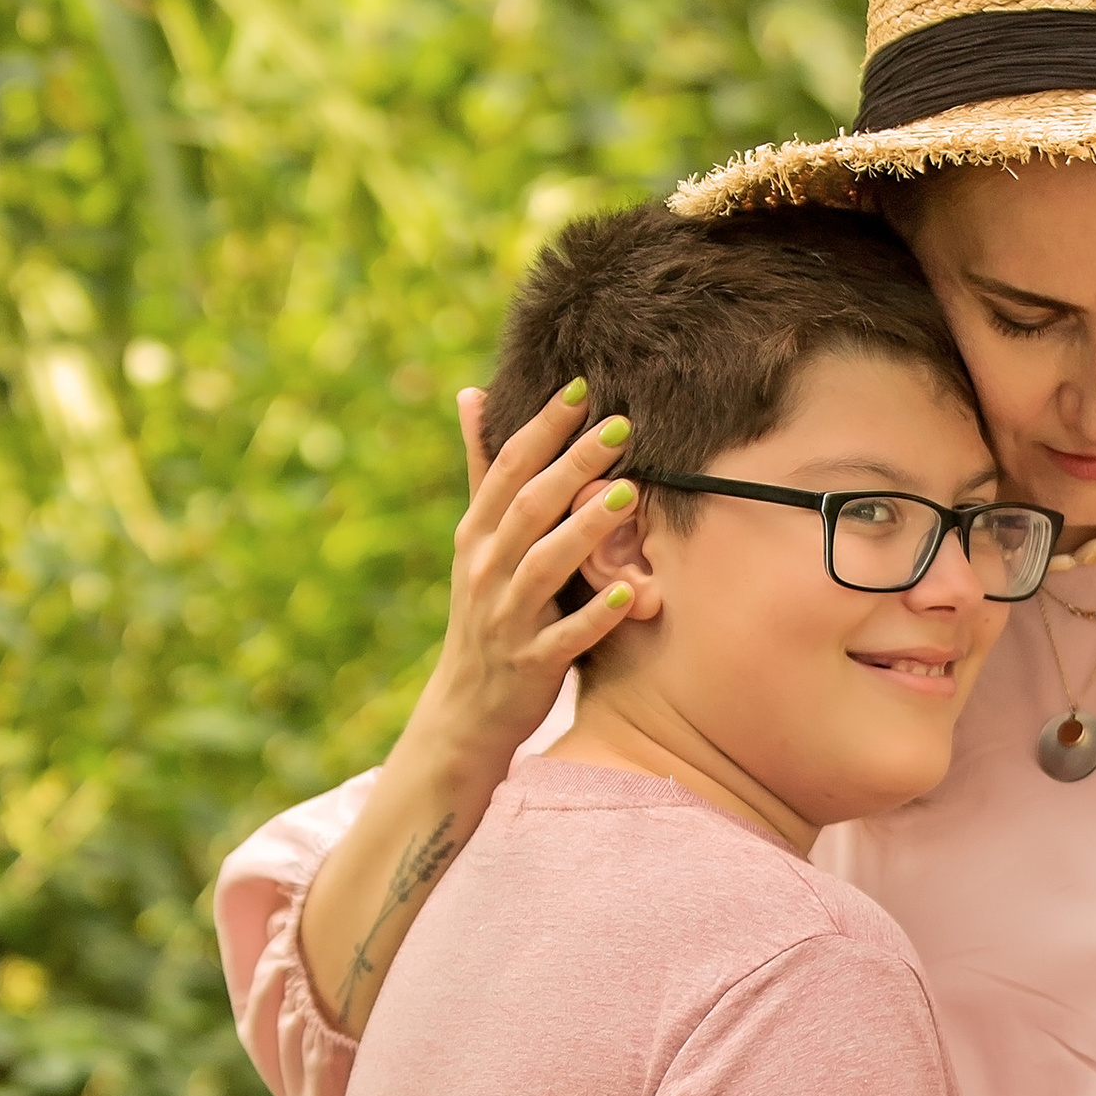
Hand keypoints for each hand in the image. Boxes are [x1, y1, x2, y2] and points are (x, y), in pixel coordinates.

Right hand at [416, 379, 645, 775]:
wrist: (465, 708)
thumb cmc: (483, 611)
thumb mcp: (474, 540)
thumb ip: (482, 471)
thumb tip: (474, 394)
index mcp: (475, 536)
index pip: (506, 470)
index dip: (541, 428)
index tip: (580, 387)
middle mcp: (486, 571)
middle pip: (529, 508)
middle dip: (573, 465)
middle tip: (621, 425)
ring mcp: (507, 618)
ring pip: (546, 566)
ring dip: (587, 530)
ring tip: (630, 494)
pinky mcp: (532, 663)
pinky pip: (566, 636)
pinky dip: (596, 615)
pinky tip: (629, 593)